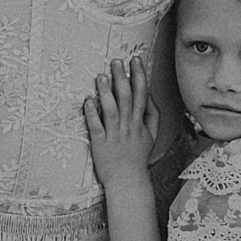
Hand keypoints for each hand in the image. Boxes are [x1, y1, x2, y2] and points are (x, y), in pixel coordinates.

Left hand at [83, 55, 157, 188]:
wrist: (128, 180)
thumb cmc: (137, 156)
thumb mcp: (151, 135)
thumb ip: (152, 114)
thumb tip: (149, 95)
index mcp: (140, 122)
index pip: (142, 94)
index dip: (139, 76)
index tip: (135, 60)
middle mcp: (128, 126)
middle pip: (126, 98)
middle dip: (122, 78)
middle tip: (116, 61)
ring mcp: (114, 134)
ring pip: (111, 109)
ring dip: (106, 93)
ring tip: (101, 76)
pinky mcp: (100, 143)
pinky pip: (96, 126)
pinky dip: (92, 113)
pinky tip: (88, 101)